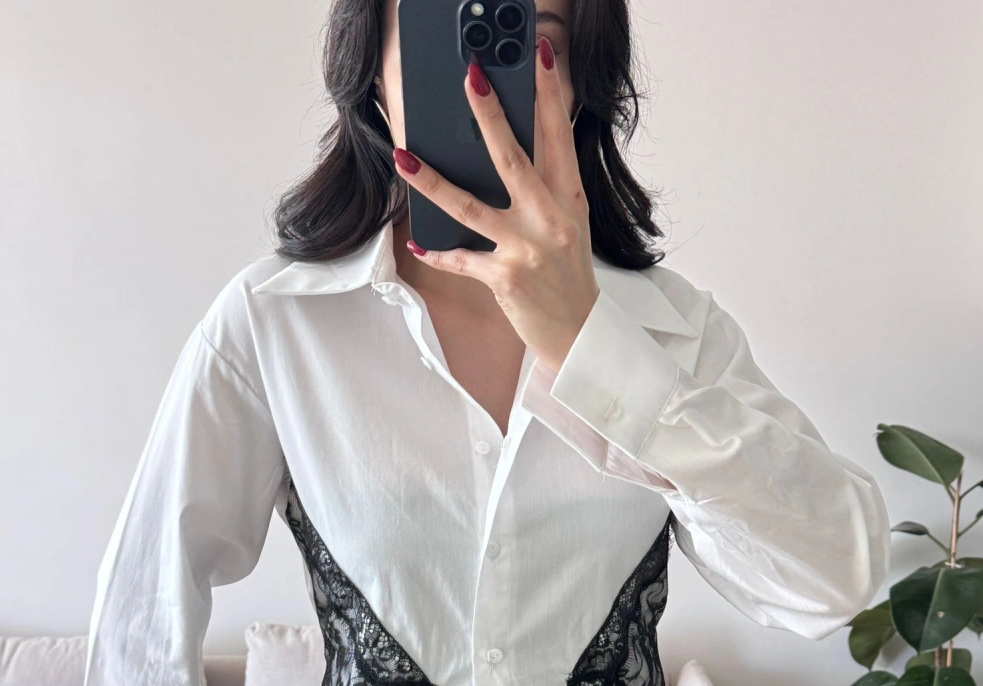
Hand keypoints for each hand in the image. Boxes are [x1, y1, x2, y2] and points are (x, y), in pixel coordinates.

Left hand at [392, 35, 599, 373]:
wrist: (578, 334)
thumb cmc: (568, 276)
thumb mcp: (569, 224)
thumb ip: (546, 188)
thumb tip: (506, 152)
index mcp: (569, 197)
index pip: (558, 135)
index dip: (550, 91)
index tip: (539, 54)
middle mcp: (549, 219)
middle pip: (512, 158)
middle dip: (489, 114)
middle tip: (470, 77)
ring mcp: (526, 249)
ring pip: (470, 206)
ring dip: (432, 181)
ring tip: (404, 157)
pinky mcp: (504, 278)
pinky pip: (460, 259)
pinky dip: (437, 251)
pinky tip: (417, 241)